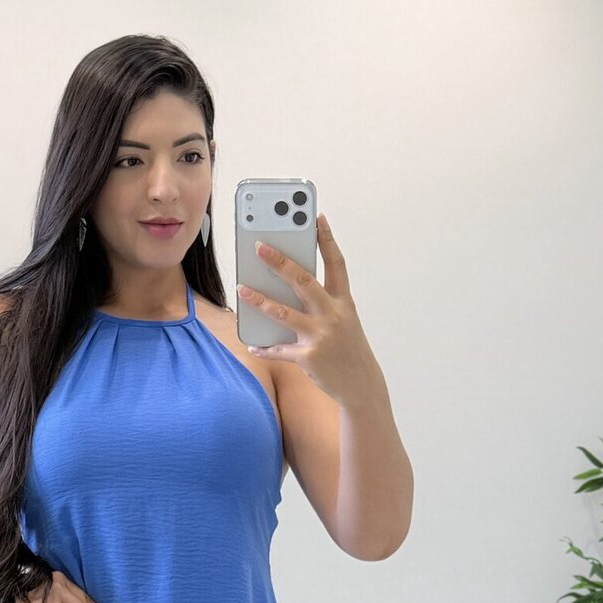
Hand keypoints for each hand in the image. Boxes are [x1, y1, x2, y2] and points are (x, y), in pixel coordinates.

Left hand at [237, 213, 378, 405]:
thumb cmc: (348, 348)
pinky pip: (279, 350)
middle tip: (260, 246)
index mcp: (344, 302)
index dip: (327, 240)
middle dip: (280, 262)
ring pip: (284, 313)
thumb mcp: (344, 320)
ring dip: (260, 300)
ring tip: (242, 289)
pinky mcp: (309, 357)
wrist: (361, 385)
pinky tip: (251, 342)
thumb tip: (288, 286)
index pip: (336, 264)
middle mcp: (333, 315)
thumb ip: (322, 302)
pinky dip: (264, 346)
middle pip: (304, 281)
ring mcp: (321, 336)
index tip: (317, 217)